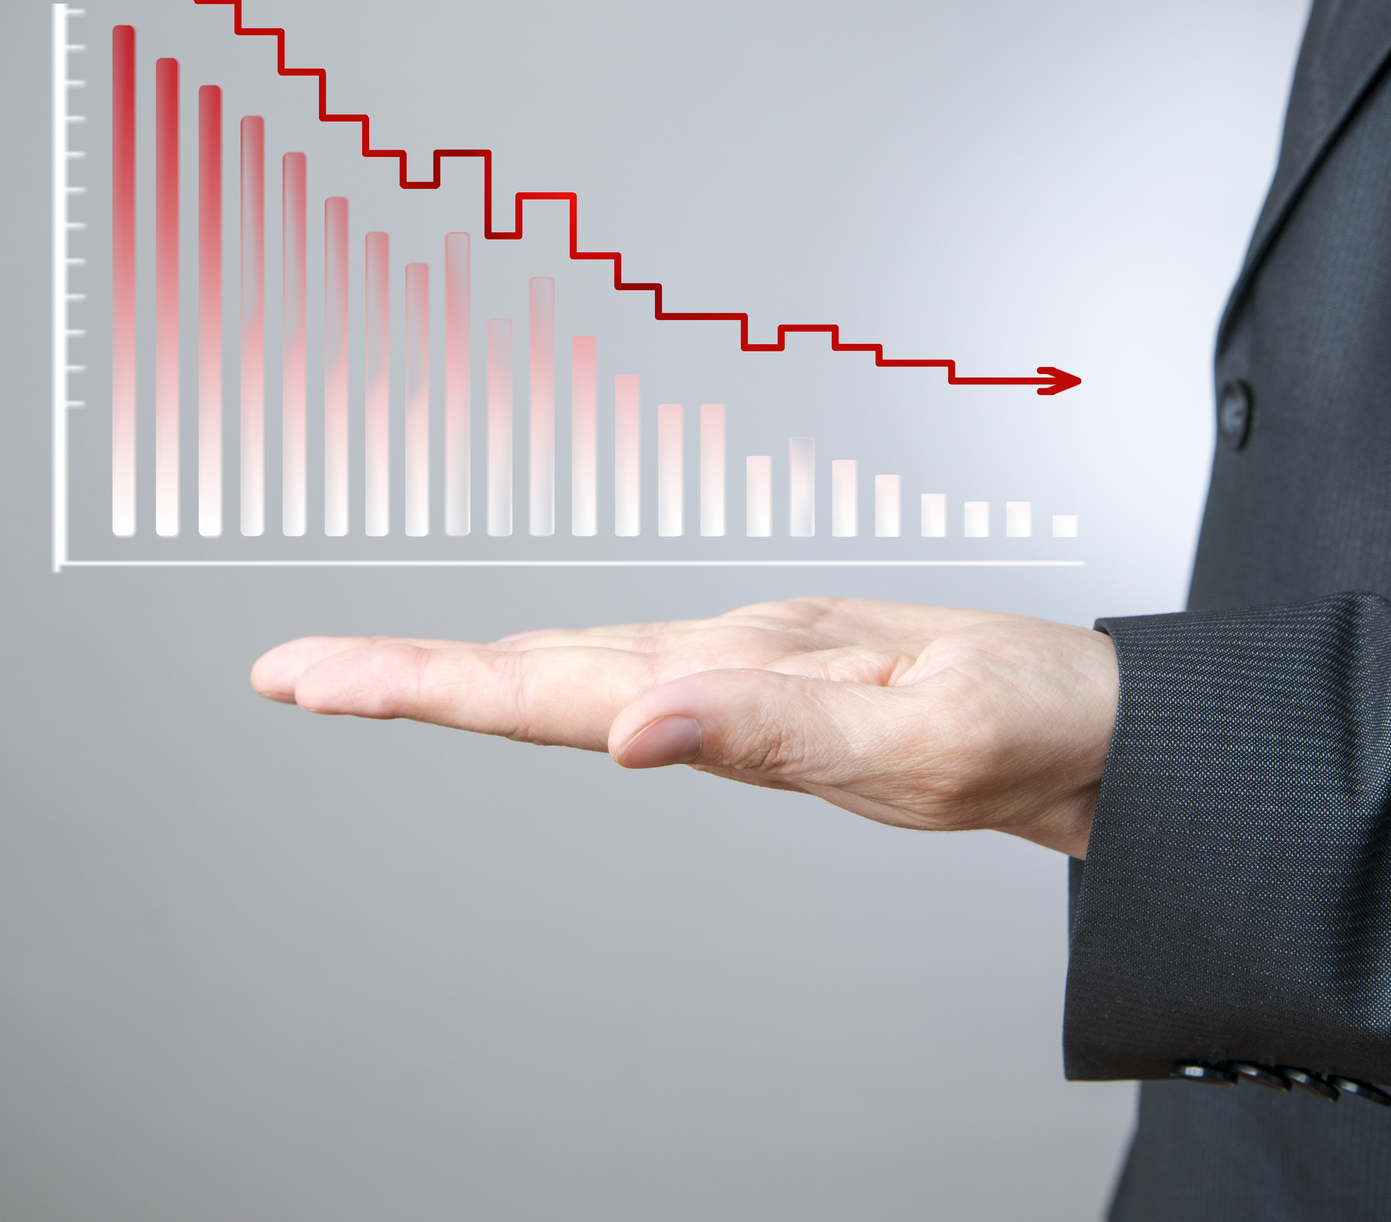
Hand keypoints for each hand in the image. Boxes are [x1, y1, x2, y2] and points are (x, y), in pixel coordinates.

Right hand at [250, 598, 1118, 856]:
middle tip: (285, 674)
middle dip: (402, 670)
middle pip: (536, 663)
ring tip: (357, 678)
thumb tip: (632, 724)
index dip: (422, 682)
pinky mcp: (758, 695)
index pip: (554, 681)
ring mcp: (739, 670)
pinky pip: (621, 688)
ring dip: (456, 674)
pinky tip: (517, 692)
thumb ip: (775, 729)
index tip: (313, 679)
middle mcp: (728, 653)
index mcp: (745, 661)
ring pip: (569, 670)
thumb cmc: (1029, 722)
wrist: (1106, 722)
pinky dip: (539, 690)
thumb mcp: (923, 738)